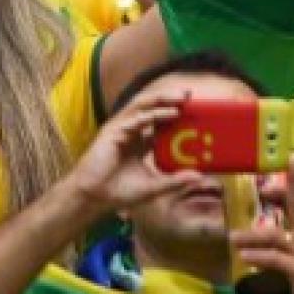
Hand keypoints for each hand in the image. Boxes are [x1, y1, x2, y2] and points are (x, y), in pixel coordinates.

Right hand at [66, 92, 209, 214]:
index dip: (177, 114)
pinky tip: (170, 113)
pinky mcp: (113, 132)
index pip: (161, 122)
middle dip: (171, 99)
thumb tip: (200, 177)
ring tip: (183, 97)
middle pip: (153, 108)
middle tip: (192, 96)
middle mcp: (132, 132)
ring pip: (144, 106)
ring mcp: (121, 130)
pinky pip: (136, 118)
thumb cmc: (119, 192)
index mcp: (141, 142)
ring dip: (164, 99)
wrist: (93, 198)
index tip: (197, 112)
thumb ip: (175, 181)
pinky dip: (154, 114)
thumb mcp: (154, 187)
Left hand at [229, 155, 293, 293]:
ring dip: (252, 235)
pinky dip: (259, 256)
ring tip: (233, 238)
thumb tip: (268, 227)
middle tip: (262, 183)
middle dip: (283, 190)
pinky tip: (245, 257)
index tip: (289, 161)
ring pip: (277, 236)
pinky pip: (276, 259)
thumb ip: (293, 239)